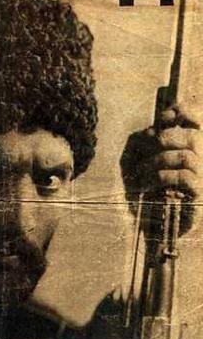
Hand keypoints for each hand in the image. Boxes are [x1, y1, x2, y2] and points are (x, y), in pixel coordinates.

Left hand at [121, 103, 202, 232]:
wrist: (161, 225)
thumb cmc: (155, 189)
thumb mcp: (149, 161)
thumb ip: (153, 143)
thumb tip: (149, 131)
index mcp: (197, 147)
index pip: (200, 120)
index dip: (184, 112)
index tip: (163, 118)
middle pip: (195, 137)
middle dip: (167, 137)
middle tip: (150, 146)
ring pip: (187, 158)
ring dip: (158, 160)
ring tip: (142, 169)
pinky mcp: (201, 197)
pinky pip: (185, 178)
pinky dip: (163, 177)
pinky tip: (148, 184)